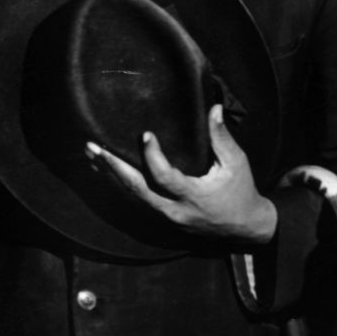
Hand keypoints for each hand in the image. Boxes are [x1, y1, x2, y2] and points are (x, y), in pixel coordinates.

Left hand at [86, 105, 277, 244]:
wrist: (244, 227)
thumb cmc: (240, 192)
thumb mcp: (236, 163)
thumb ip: (222, 137)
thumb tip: (213, 108)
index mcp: (193, 196)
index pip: (164, 177)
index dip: (152, 157)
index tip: (146, 135)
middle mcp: (174, 210)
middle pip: (137, 190)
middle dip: (114, 168)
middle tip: (94, 148)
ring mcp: (166, 217)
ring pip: (132, 197)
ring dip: (111, 175)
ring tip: (92, 155)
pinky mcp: (162, 219)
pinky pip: (137, 200)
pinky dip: (120, 184)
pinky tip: (105, 170)